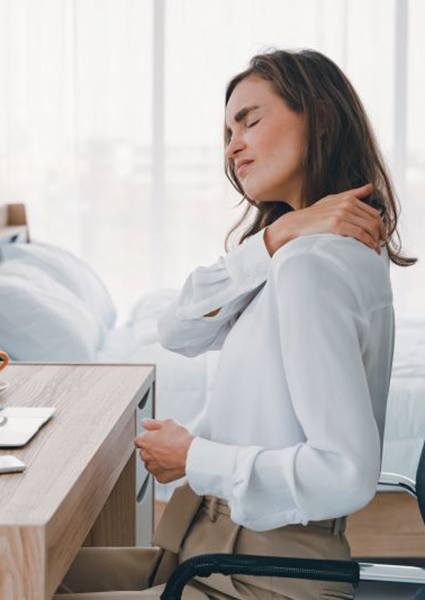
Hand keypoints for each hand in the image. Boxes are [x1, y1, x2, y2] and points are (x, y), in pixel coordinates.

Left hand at [134, 418, 193, 483]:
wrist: (192, 455)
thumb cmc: (180, 440)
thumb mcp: (167, 423)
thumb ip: (153, 423)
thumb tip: (145, 423)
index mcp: (145, 441)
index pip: (139, 440)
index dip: (148, 437)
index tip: (154, 437)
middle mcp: (146, 455)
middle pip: (144, 452)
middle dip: (151, 449)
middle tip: (165, 444)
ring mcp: (153, 467)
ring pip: (150, 463)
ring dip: (156, 460)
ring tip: (169, 454)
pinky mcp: (160, 477)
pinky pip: (159, 473)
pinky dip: (163, 469)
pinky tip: (172, 463)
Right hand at [264, 183, 385, 255]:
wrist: (294, 225)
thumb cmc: (312, 216)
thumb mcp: (332, 201)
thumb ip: (352, 194)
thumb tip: (370, 187)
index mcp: (347, 199)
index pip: (373, 213)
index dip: (381, 226)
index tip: (381, 236)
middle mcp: (346, 204)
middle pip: (374, 220)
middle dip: (380, 234)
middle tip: (380, 244)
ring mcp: (341, 214)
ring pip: (369, 228)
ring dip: (375, 240)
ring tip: (375, 250)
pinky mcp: (336, 224)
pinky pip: (360, 234)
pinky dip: (367, 242)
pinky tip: (369, 249)